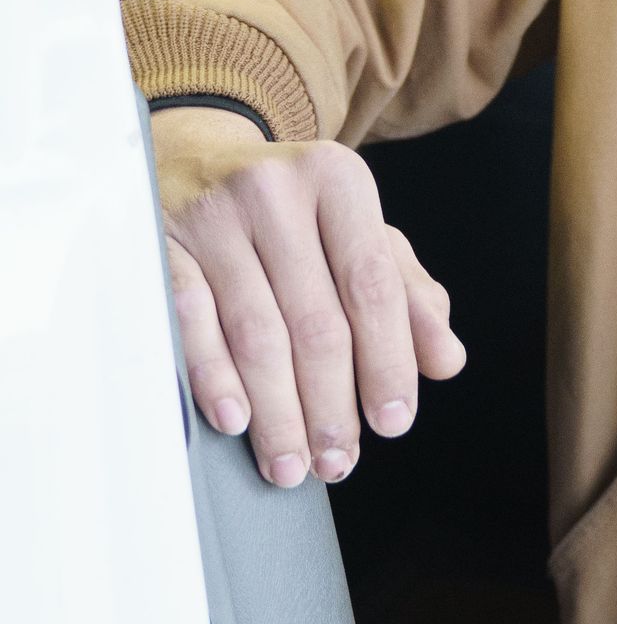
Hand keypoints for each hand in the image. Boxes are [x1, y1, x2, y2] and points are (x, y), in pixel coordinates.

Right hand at [153, 105, 465, 489]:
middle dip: (330, 404)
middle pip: (316, 320)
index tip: (393, 423)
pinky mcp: (162, 245)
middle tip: (338, 460)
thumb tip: (446, 361)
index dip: (387, 360)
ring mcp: (214, 217)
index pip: (373, 285)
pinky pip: (191, 323)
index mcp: (339, 181)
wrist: (194, 159)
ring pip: (257, 334)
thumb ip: (408, 295)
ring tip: (293, 463)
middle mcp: (276, 191)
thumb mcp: (359, 234)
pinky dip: (215, 378)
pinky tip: (236, 420)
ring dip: (278, 411)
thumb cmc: (293, 211)